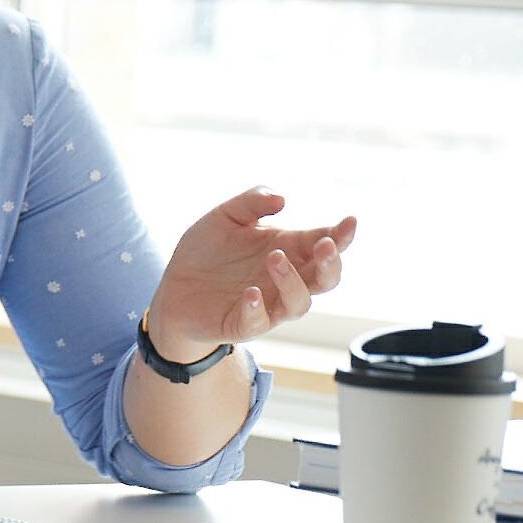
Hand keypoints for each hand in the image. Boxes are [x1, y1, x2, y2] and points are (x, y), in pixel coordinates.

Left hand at [145, 187, 354, 359]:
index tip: (350, 221)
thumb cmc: (207, 251)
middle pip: (324, 279)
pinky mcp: (242, 325)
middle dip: (330, 264)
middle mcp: (284, 280)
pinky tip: (250, 293)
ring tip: (275, 258)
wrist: (173, 288)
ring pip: (299, 303)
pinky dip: (257, 309)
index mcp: (287, 249)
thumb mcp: (224, 217)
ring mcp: (267, 305)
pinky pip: (258, 323)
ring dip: (292, 281)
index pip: (324, 243)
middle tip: (325, 245)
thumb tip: (282, 198)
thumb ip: (250, 202)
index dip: (341, 235)